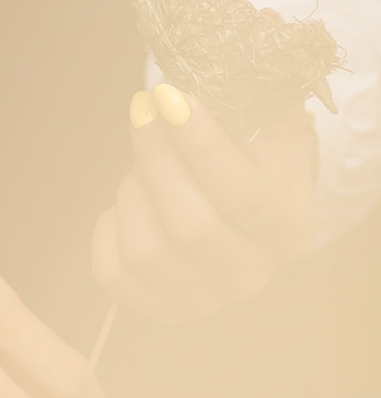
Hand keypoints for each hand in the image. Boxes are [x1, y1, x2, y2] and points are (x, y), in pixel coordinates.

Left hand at [93, 85, 315, 320]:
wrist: (234, 208)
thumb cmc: (246, 160)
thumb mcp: (265, 129)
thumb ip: (245, 106)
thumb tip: (190, 87)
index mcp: (289, 229)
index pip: (243, 195)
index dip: (200, 144)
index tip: (169, 97)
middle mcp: (254, 275)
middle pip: (190, 224)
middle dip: (155, 159)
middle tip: (143, 114)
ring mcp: (207, 300)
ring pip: (146, 250)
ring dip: (130, 193)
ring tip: (139, 167)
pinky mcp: (161, 311)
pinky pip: (111, 273)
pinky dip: (107, 230)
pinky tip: (124, 207)